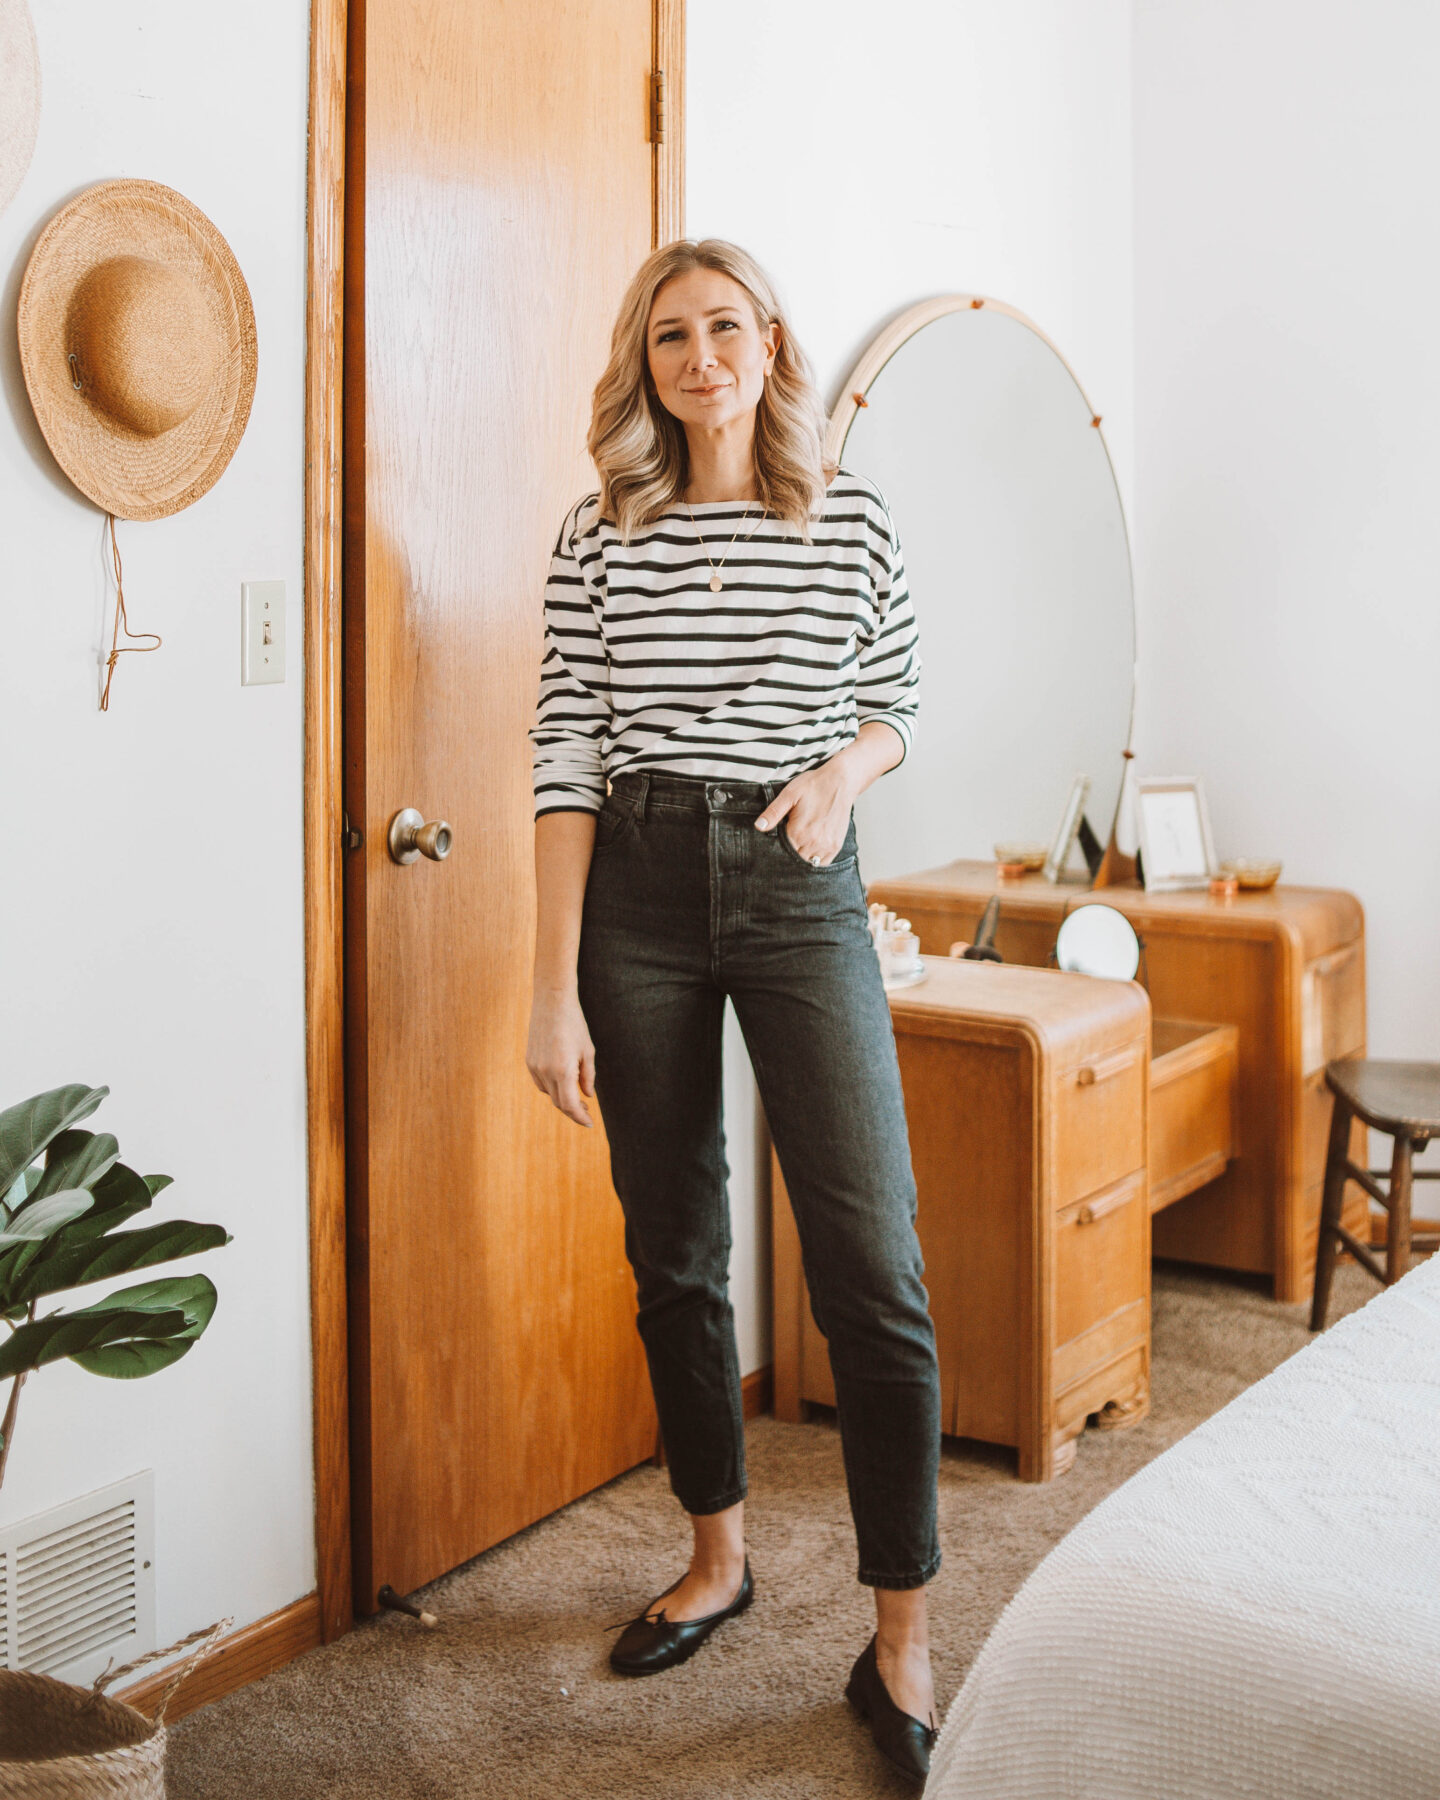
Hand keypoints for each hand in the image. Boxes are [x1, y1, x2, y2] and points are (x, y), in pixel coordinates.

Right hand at [526, 987, 595, 1126]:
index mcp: (563, 1070)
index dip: (580, 1117)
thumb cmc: (575, 1024)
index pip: (570, 1105)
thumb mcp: (587, 1051)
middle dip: (573, 1110)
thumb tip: (587, 1096)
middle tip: (587, 1111)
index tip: (590, 1123)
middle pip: (559, 1102)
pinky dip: (552, 1088)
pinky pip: (540, 1082)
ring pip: (549, 1093)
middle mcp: (545, 1072)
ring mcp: (534, 1066)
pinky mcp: (529, 1060)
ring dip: (562, 1099)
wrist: (552, 1002)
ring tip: (577, 1097)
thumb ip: (587, 1076)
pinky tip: (563, 1083)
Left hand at [754, 752, 860, 864]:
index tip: (774, 842)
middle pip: (794, 859)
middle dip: (788, 854)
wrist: (841, 781)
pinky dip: (815, 860)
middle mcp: (813, 842)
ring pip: (808, 862)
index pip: (781, 852)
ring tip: (798, 845)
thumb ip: (773, 812)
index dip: (775, 849)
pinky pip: (823, 862)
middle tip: (786, 842)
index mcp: (798, 832)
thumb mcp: (789, 794)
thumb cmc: (814, 785)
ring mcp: (826, 845)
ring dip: (801, 857)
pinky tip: (810, 850)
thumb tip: (759, 827)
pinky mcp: (836, 845)